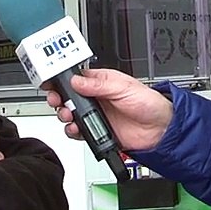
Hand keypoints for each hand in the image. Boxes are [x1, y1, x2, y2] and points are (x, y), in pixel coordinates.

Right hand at [46, 69, 172, 152]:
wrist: (160, 130)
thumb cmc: (149, 103)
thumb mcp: (124, 88)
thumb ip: (99, 85)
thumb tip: (77, 81)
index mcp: (101, 82)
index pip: (75, 78)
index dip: (61, 78)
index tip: (50, 79)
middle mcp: (96, 98)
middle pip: (68, 97)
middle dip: (58, 98)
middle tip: (57, 100)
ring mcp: (95, 115)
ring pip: (69, 115)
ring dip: (64, 115)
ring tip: (68, 115)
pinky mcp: (97, 132)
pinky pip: (78, 132)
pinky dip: (72, 131)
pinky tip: (76, 129)